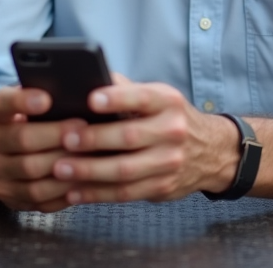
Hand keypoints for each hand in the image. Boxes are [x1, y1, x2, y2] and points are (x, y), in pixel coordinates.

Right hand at [0, 85, 87, 211]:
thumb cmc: (21, 124)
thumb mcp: (22, 105)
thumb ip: (41, 97)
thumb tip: (74, 90)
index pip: (4, 103)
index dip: (24, 101)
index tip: (47, 99)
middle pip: (24, 139)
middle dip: (58, 135)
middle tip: (86, 130)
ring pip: (33, 173)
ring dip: (65, 165)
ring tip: (90, 157)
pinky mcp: (8, 199)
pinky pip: (39, 199)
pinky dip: (63, 191)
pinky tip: (82, 182)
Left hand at [48, 77, 237, 204]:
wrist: (211, 151)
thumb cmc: (170, 118)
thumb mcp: (156, 97)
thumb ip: (124, 89)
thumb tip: (85, 78)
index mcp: (168, 102)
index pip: (141, 97)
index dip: (116, 98)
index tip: (90, 99)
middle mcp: (173, 131)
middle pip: (129, 137)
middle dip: (94, 139)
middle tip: (65, 138)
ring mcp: (170, 163)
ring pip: (125, 170)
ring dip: (89, 171)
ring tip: (60, 169)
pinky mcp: (163, 187)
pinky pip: (126, 193)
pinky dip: (97, 194)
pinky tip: (74, 192)